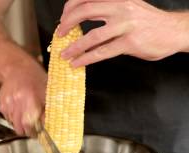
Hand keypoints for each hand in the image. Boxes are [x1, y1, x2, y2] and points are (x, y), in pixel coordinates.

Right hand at [0, 66, 46, 135]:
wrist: (18, 69)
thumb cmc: (35, 79)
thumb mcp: (47, 92)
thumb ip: (47, 110)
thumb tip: (48, 126)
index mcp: (29, 98)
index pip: (29, 123)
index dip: (34, 131)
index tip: (38, 133)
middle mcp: (16, 101)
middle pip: (19, 127)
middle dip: (27, 131)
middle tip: (34, 129)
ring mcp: (7, 103)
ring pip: (13, 124)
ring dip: (21, 125)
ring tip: (27, 116)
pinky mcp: (1, 104)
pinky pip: (8, 118)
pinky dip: (15, 118)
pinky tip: (20, 110)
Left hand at [58, 0, 188, 66]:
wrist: (174, 30)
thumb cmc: (148, 21)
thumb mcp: (128, 8)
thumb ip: (107, 12)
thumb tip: (81, 24)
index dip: (70, 8)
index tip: (63, 19)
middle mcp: (120, 8)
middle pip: (85, 11)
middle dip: (67, 23)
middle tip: (59, 34)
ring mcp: (126, 25)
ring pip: (91, 36)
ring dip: (74, 47)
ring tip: (65, 55)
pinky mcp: (130, 43)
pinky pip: (102, 52)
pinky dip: (86, 58)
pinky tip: (78, 63)